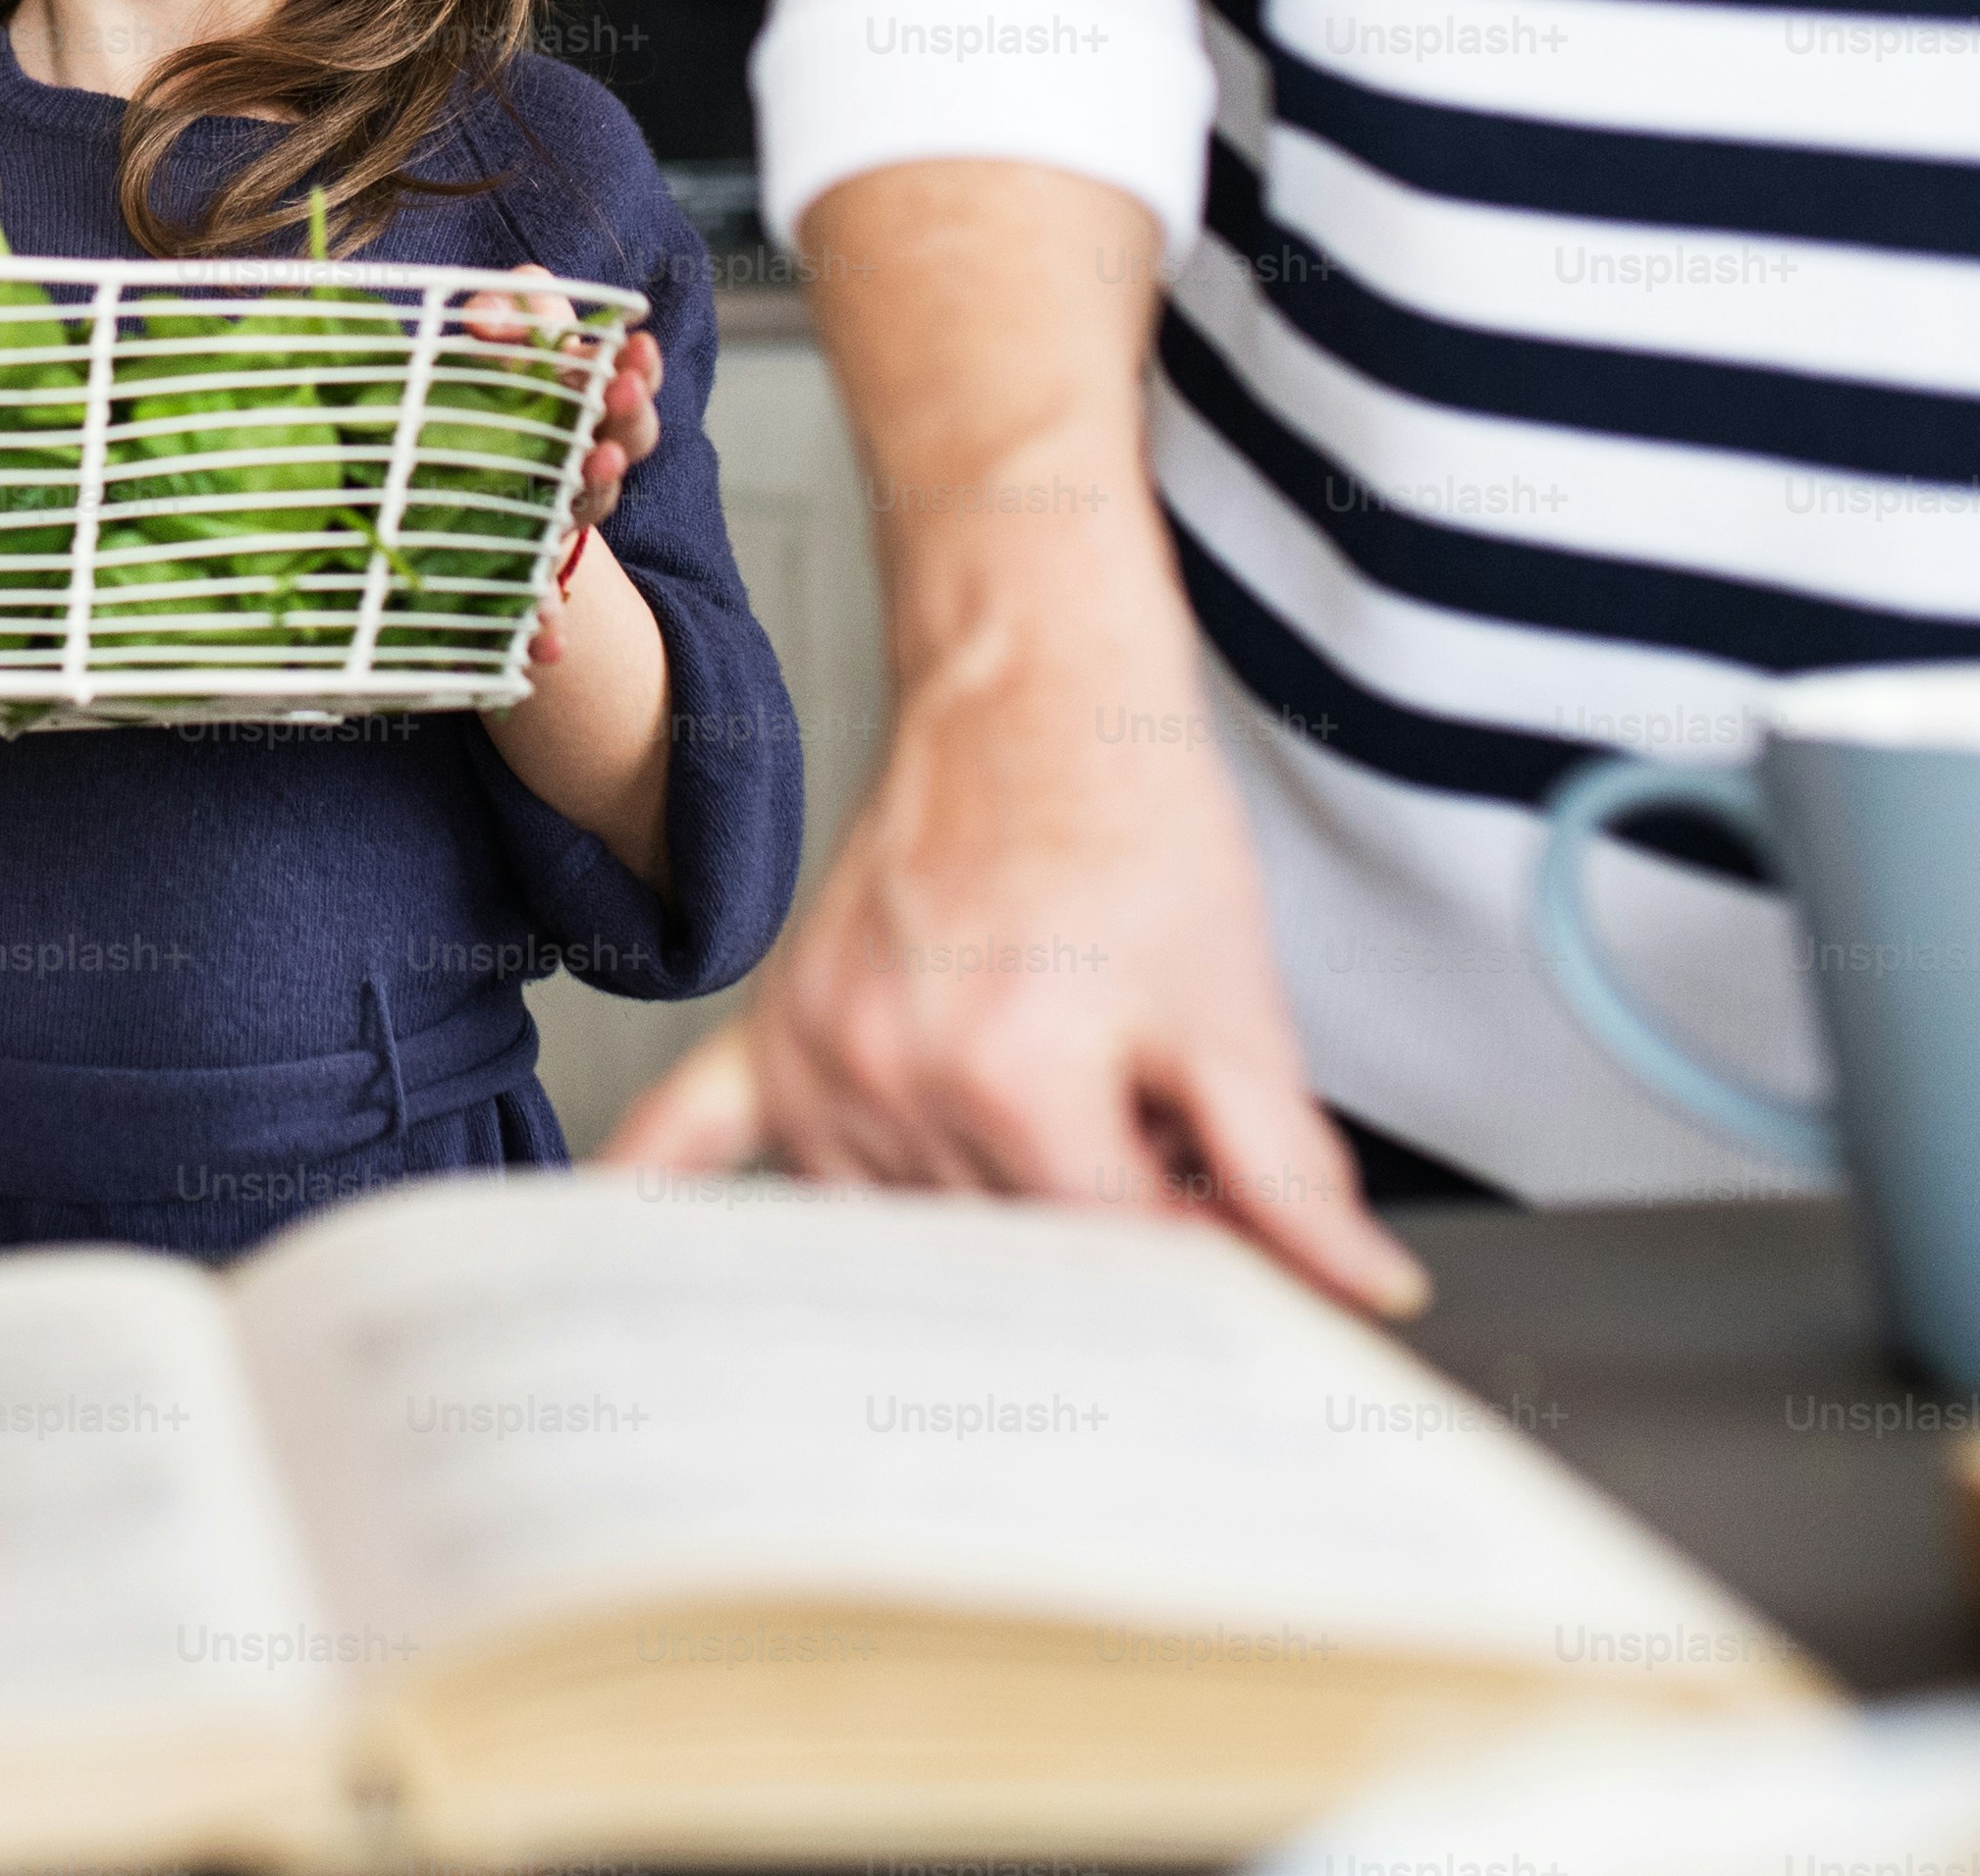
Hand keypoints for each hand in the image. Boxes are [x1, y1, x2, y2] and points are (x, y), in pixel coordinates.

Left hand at [466, 269, 657, 668]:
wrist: (444, 492)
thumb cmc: (484, 393)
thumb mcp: (495, 339)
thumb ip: (503, 312)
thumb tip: (485, 318)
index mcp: (587, 404)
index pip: (629, 384)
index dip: (638, 367)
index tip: (637, 346)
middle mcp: (586, 464)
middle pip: (625, 441)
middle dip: (628, 413)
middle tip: (623, 386)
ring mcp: (557, 519)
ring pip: (590, 507)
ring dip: (599, 483)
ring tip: (597, 460)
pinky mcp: (521, 575)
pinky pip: (539, 605)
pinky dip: (546, 627)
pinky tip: (549, 647)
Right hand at [589, 161, 1421, 1318]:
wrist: (1032, 688)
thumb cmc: (1130, 819)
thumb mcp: (1236, 1002)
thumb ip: (1286, 1169)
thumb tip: (1357, 1291)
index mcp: (1014, 1077)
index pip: (1108, 1259)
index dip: (1196, 1260)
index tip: (1234, 1242)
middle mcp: (888, 1074)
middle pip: (999, 1252)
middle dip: (1089, 1234)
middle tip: (1150, 1165)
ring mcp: (813, 1056)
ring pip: (893, 1228)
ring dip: (969, 1222)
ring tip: (1044, 1141)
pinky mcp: (772, 1028)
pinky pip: (692, 1131)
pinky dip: (658, 1189)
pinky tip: (623, 1242)